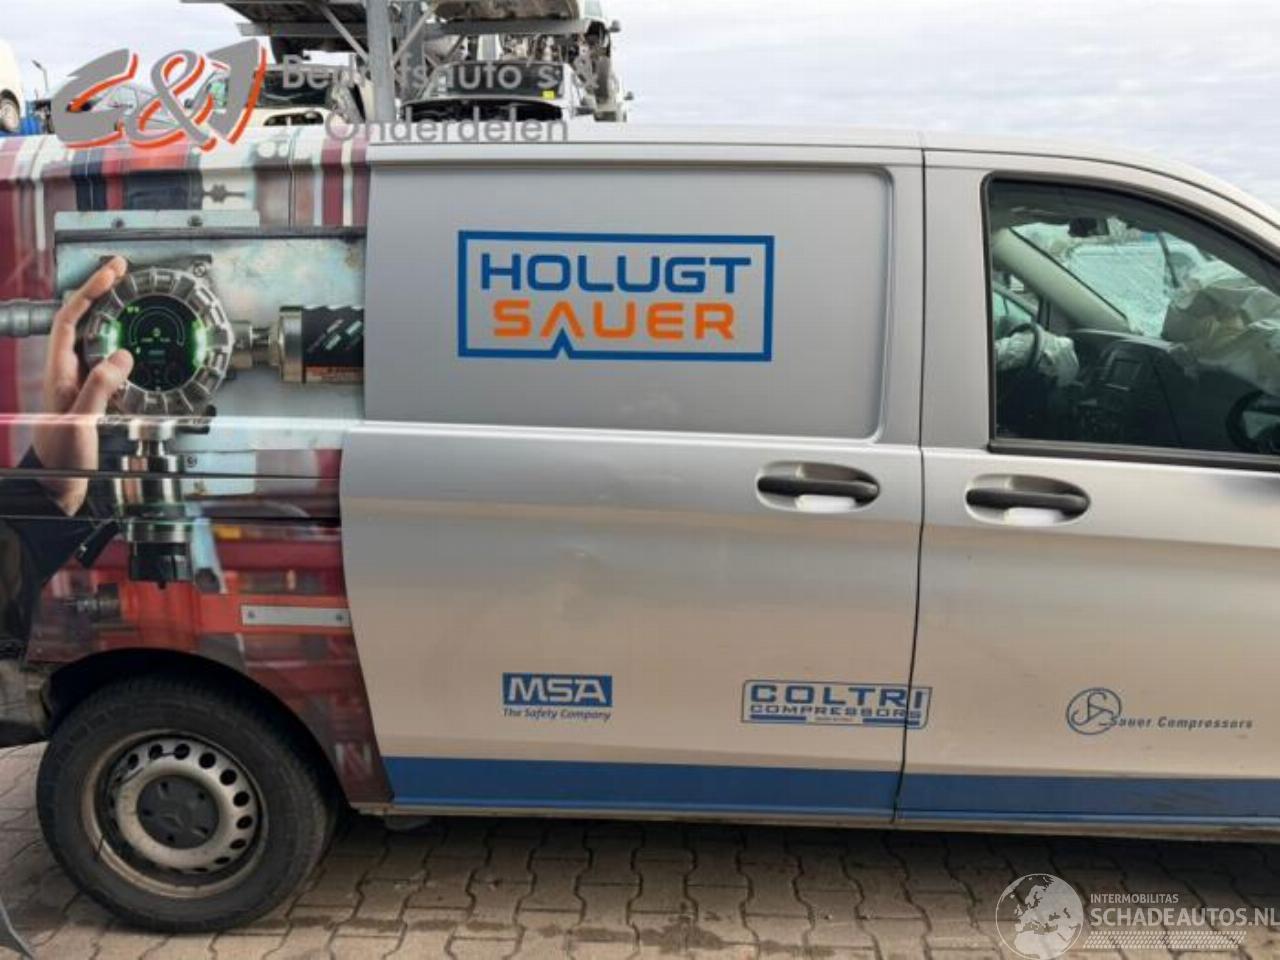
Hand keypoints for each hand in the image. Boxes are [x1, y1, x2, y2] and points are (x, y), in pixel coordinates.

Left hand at [32, 257, 134, 515]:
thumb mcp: (80, 421)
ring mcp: (78, 379)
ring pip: (93, 335)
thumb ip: (100, 387)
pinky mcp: (91, 391)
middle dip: (100, 293)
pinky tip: (135, 343)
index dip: (89, 292)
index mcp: (59, 370)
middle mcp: (66, 369)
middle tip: (123, 273)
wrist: (57, 484)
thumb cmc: (62, 455)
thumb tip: (122, 356)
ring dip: (111, 314)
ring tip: (131, 298)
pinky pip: (106, 357)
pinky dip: (120, 341)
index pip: (70, 318)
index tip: (111, 273)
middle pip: (81, 319)